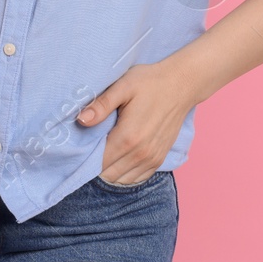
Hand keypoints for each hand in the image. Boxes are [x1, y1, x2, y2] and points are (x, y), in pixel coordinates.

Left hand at [78, 58, 201, 184]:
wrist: (182, 84)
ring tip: (105, 152)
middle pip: (108, 174)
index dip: (86, 158)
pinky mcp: (159, 159)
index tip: (80, 147)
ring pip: (122, 179)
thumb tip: (81, 120)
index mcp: (128, 137)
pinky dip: (126, 173)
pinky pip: (138, 178)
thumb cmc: (150, 82)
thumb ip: (101, 105)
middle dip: (96, 165)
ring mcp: (152, 159)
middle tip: (90, 148)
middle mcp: (140, 153)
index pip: (99, 163)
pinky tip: (120, 159)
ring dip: (110, 170)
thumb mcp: (123, 86)